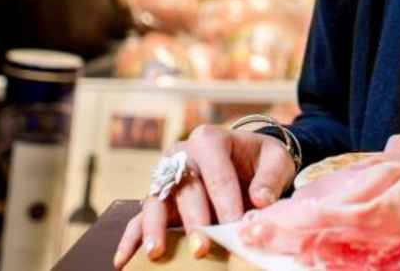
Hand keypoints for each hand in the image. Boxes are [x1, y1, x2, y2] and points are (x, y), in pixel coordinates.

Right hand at [114, 125, 295, 266]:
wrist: (246, 159)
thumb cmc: (260, 160)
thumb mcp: (276, 159)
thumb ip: (270, 178)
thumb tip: (259, 201)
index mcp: (210, 140)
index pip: (217, 174)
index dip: (226, 202)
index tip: (236, 227)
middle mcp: (181, 155)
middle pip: (185, 190)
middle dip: (194, 221)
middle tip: (203, 248)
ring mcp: (166, 177)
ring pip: (155, 202)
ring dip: (156, 228)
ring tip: (156, 252)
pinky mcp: (158, 198)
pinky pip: (139, 217)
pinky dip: (131, 238)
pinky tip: (124, 260)